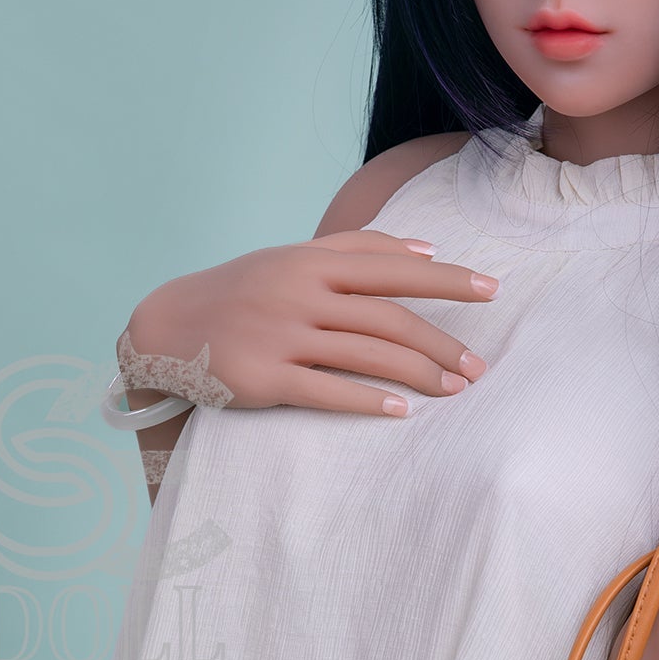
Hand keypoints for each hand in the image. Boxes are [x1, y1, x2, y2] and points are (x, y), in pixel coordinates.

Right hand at [121, 231, 497, 415]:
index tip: (491, 290)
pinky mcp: (265, 378)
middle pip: (388, 317)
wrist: (167, 327)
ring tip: (454, 391)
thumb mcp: (293, 258)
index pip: (393, 267)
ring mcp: (282, 336)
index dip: (446, 279)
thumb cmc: (243, 291)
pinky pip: (326, 391)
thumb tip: (428, 248)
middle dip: (441, 344)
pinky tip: (402, 410)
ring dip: (418, 374)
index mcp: (312, 263)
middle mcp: (300, 295)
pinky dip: (368, 400)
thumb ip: (359, 248)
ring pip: (366, 355)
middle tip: (478, 368)